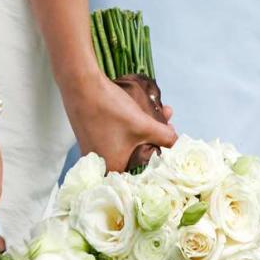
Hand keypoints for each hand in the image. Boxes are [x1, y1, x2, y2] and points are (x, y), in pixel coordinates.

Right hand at [62, 74, 176, 171]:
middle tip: (168, 127)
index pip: (140, 174)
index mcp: (112, 168)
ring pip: (128, 143)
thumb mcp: (144, 125)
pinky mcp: (90, 135)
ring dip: (146, 130)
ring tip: (162, 113)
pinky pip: (116, 136)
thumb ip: (165, 138)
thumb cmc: (111, 110)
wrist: (81, 85)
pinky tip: (142, 111)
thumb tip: (178, 144)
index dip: (157, 162)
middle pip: (136, 157)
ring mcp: (93, 149)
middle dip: (156, 140)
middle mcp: (100, 163)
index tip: (169, 149)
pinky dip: (131, 126)